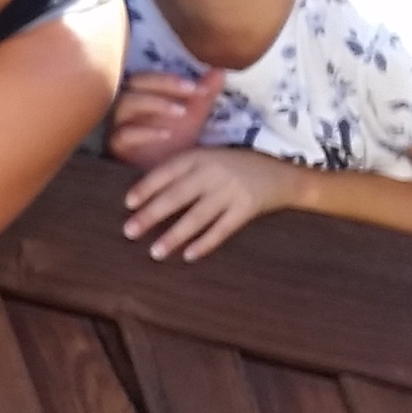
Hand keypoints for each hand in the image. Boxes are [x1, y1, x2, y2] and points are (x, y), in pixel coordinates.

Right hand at [108, 68, 222, 168]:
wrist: (163, 177)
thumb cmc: (173, 143)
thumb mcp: (192, 117)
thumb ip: (203, 95)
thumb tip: (220, 70)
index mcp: (140, 95)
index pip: (147, 76)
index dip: (171, 78)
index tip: (199, 87)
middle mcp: (124, 106)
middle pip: (134, 83)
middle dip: (163, 84)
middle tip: (192, 90)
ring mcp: (117, 124)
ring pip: (125, 104)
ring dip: (154, 103)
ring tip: (181, 112)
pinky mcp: (116, 147)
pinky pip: (123, 135)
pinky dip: (145, 133)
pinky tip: (167, 134)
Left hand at [123, 146, 305, 260]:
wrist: (283, 174)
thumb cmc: (235, 167)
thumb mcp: (209, 159)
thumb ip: (184, 171)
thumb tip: (147, 193)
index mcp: (200, 156)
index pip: (166, 172)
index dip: (146, 187)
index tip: (128, 204)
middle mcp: (213, 172)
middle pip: (176, 196)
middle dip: (151, 215)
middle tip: (130, 232)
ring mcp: (230, 191)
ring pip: (196, 217)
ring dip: (174, 236)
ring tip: (155, 252)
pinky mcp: (246, 209)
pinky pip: (222, 229)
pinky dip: (205, 243)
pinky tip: (189, 256)